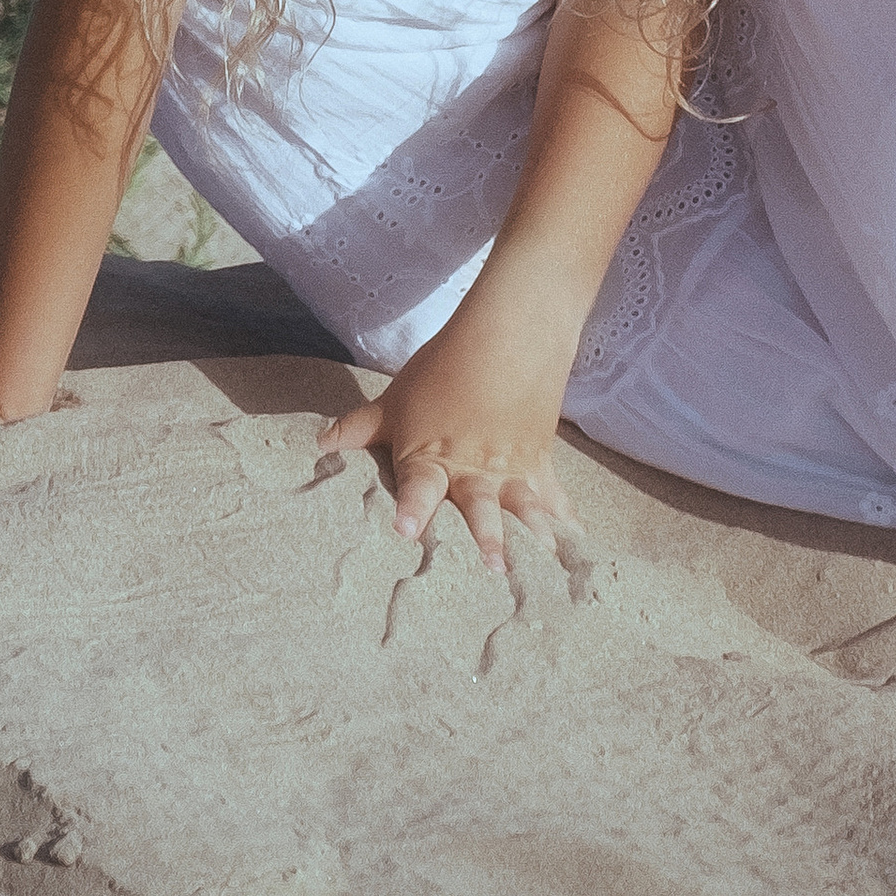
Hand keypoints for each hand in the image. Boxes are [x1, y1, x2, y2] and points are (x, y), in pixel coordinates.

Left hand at [326, 294, 582, 575]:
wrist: (509, 329)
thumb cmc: (445, 365)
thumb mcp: (396, 398)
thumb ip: (361, 428)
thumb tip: (320, 443)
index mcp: (432, 456)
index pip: (418, 488)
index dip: (412, 509)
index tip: (405, 531)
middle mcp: (472, 468)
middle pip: (479, 505)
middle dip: (486, 536)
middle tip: (493, 566)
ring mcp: (510, 466)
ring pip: (522, 506)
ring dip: (532, 535)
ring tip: (544, 566)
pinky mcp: (539, 461)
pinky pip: (553, 496)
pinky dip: (565, 520)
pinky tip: (576, 545)